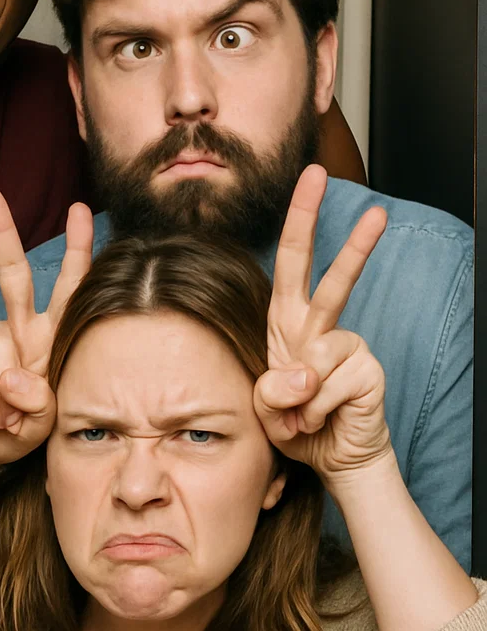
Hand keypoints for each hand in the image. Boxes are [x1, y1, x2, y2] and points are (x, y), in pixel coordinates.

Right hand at [0, 185, 93, 476]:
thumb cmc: (14, 430)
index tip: (79, 210)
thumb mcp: (47, 418)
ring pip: (0, 345)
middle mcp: (16, 329)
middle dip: (1, 231)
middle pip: (12, 273)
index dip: (77, 249)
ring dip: (8, 394)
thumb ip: (43, 398)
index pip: (66, 288)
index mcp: (47, 336)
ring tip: (7, 419)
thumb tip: (15, 377)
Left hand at [254, 165, 392, 480]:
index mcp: (287, 321)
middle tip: (318, 172)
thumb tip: (302, 374)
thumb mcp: (264, 405)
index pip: (291, 262)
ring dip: (300, 397)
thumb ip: (270, 389)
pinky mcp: (366, 370)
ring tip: (300, 418)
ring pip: (320, 349)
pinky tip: (320, 421)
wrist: (333, 458)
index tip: (310, 177)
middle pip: (321, 267)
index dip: (299, 220)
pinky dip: (315, 412)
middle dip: (315, 219)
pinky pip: (329, 385)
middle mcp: (317, 326)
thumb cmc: (294, 423)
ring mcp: (346, 345)